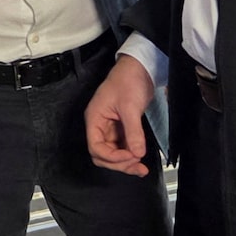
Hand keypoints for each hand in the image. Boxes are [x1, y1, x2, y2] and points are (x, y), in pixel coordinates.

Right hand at [85, 56, 154, 175]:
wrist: (140, 67)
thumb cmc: (128, 80)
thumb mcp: (130, 107)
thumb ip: (133, 132)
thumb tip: (137, 153)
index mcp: (94, 119)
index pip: (95, 147)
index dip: (111, 156)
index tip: (130, 157)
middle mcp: (100, 126)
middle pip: (102, 154)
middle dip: (118, 163)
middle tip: (137, 165)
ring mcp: (111, 128)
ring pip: (113, 153)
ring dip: (125, 162)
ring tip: (141, 168)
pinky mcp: (122, 128)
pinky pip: (123, 147)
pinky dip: (131, 155)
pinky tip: (140, 160)